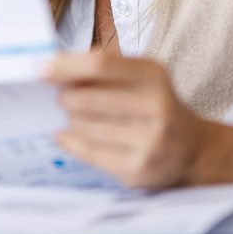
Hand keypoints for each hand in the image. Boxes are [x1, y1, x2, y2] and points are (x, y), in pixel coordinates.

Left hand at [46, 51, 232, 188]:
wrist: (192, 149)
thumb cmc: (155, 105)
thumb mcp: (141, 77)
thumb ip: (104, 68)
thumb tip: (53, 66)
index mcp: (154, 76)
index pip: (100, 65)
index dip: (65, 66)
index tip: (40, 69)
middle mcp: (157, 107)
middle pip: (87, 98)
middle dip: (65, 97)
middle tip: (62, 98)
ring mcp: (150, 141)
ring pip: (84, 127)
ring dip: (71, 120)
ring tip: (76, 117)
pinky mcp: (139, 168)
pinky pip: (89, 152)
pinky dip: (71, 141)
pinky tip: (66, 135)